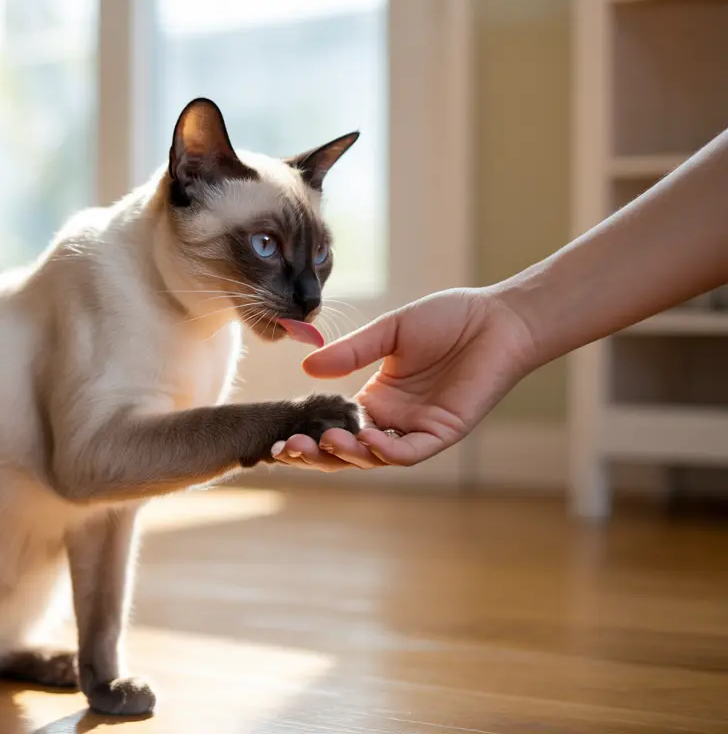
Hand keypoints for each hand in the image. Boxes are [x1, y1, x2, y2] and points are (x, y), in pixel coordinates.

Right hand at [272, 288, 537, 470]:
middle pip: (346, 452)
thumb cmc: (449, 320)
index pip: (332, 427)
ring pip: (373, 458)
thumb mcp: (389, 332)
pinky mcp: (442, 432)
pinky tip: (363, 439)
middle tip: (288, 448)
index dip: (306, 436)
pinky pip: (409, 452)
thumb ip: (351, 353)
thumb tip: (308, 369)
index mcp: (376, 399)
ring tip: (323, 440)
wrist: (497, 319)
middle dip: (315, 456)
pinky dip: (384, 452)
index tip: (279, 436)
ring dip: (345, 455)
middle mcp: (392, 420)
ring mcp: (416, 429)